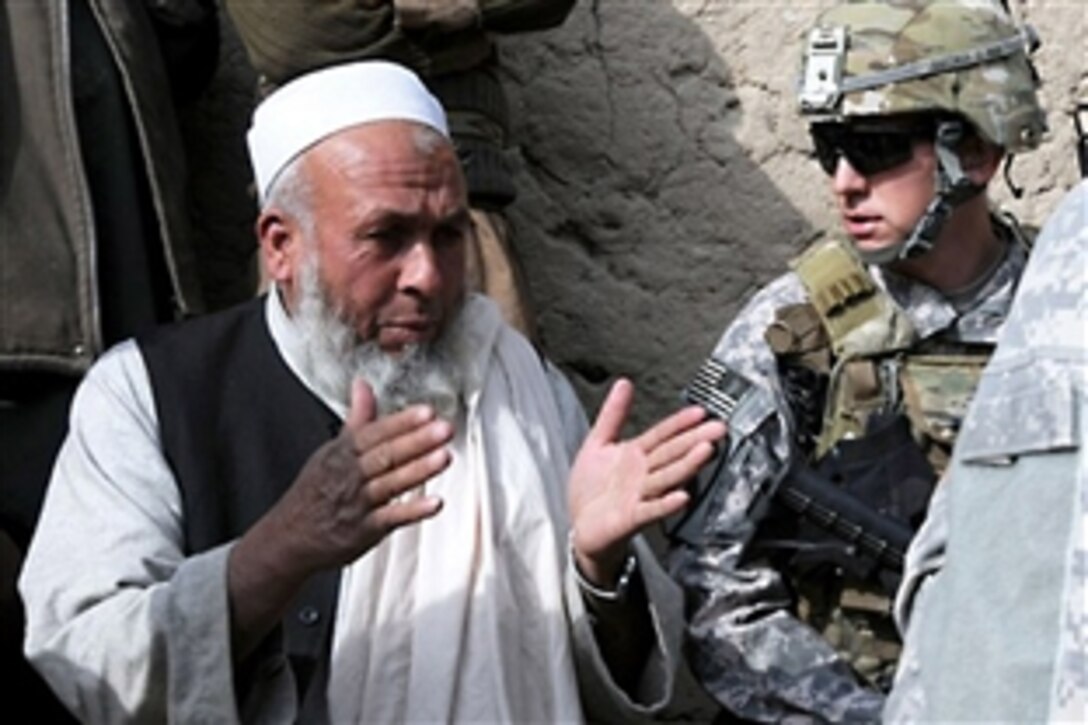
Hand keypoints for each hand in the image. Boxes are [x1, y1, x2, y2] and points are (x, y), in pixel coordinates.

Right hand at [229, 378, 453, 657]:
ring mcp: (357, 504)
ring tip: (445, 456)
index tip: (426, 411)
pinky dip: (413, 511)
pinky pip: (391, 518)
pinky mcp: (364, 530)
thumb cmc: (315, 492)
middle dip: (416, 441)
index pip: (374, 433)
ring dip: (419, 470)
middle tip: (444, 428)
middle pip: (385, 455)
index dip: (401, 422)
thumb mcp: (331, 451)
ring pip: (390, 483)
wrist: (288, 538)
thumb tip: (363, 384)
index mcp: (342, 453)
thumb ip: (357, 419)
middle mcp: (349, 476)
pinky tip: (435, 503)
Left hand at [567, 378, 725, 587]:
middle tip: (718, 429)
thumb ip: (612, 414)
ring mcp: (640, 496)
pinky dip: (666, 504)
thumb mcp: (597, 443)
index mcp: (636, 454)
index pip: (662, 434)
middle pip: (671, 453)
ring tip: (705, 451)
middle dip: (694, 440)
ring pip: (666, 477)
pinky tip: (682, 497)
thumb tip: (624, 384)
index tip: (700, 412)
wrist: (581, 527)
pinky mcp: (632, 518)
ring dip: (686, 465)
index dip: (679, 422)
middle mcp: (643, 474)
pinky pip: (651, 510)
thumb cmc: (591, 490)